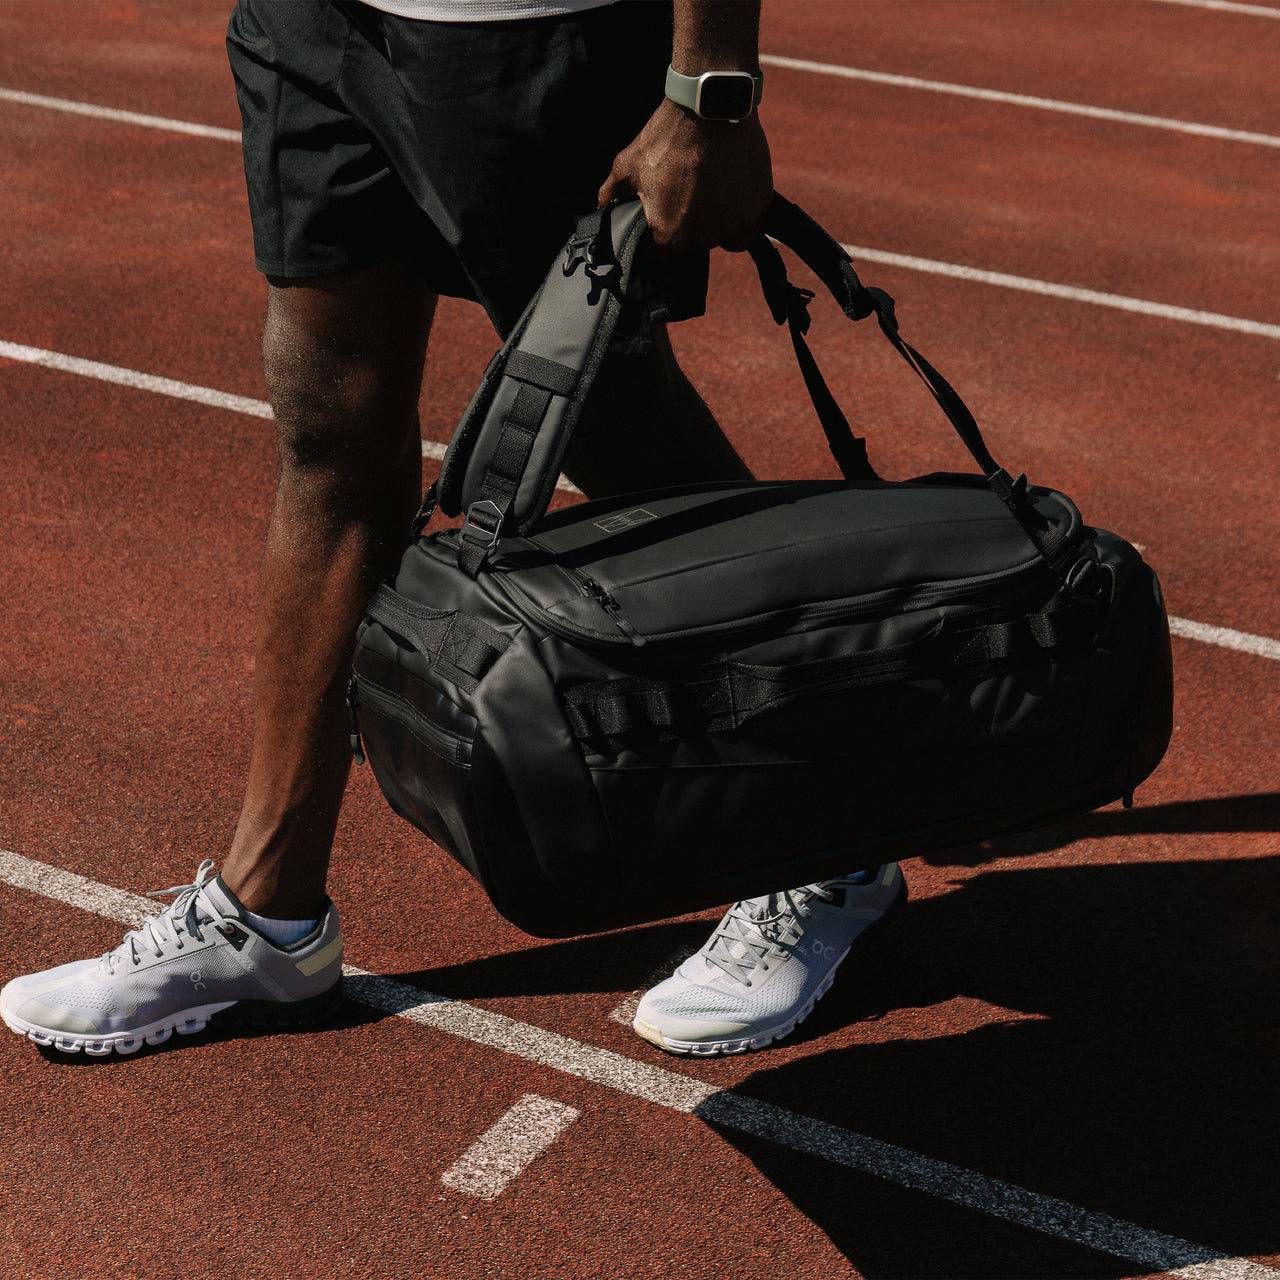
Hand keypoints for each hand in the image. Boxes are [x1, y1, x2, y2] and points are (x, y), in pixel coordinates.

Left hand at [598, 97, 772, 254]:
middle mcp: (700, 241)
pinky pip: (743, 234)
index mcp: (668, 237)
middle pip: (689, 244)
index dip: (656, 229)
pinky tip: (729, 197)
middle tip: (686, 188)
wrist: (710, 107)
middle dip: (684, 223)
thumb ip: (610, 195)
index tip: (662, 206)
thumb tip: (600, 209)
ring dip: (711, 220)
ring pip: (716, 237)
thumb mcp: (627, 165)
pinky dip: (737, 221)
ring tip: (708, 185)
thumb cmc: (667, 136)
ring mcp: (730, 229)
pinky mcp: (755, 215)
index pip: (658, 251)